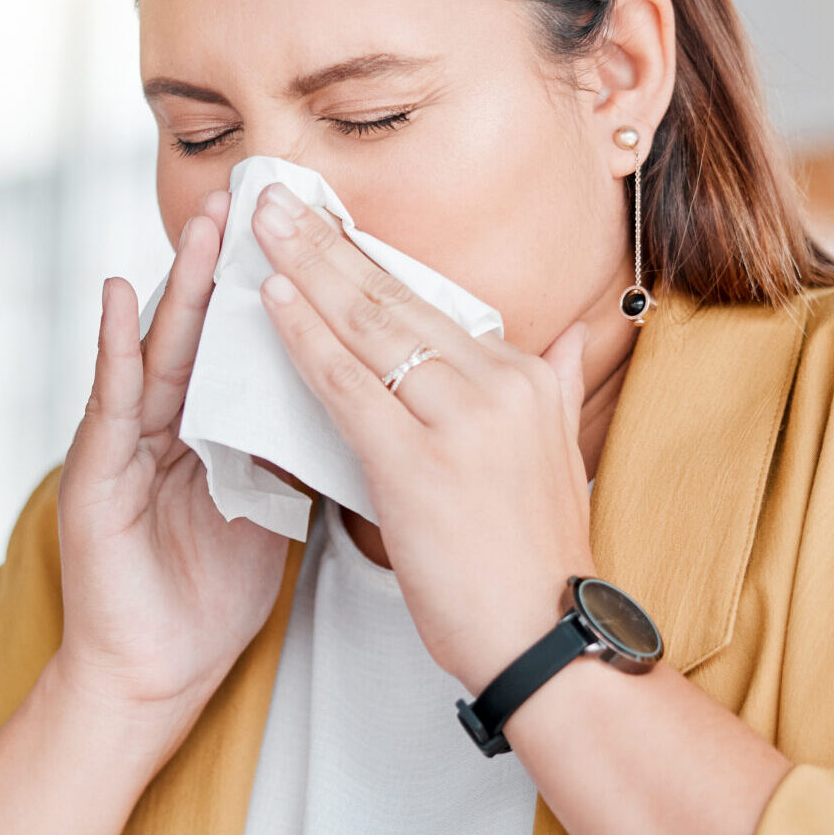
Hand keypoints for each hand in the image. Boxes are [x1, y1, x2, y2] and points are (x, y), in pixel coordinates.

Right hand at [48, 190, 287, 762]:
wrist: (155, 672)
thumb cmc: (211, 595)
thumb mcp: (274, 506)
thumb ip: (300, 448)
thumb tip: (364, 398)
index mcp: (215, 428)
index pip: (252, 344)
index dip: (282, 291)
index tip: (316, 229)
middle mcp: (169, 423)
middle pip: (210, 331)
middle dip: (234, 264)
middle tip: (262, 194)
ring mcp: (127, 443)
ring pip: (163, 349)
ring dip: (183, 285)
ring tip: (207, 225)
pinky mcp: (94, 473)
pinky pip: (108, 401)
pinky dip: (111, 347)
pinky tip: (119, 297)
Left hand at [250, 181, 611, 691]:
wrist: (546, 642)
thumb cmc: (535, 564)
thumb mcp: (565, 457)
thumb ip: (561, 387)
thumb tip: (575, 337)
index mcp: (525, 378)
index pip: (430, 301)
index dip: (367, 257)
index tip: (322, 216)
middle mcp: (498, 384)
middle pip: (394, 297)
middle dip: (326, 240)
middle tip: (272, 192)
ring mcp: (459, 420)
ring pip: (367, 326)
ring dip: (305, 268)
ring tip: (258, 222)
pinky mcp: (417, 463)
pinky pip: (347, 385)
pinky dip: (304, 338)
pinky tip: (270, 301)